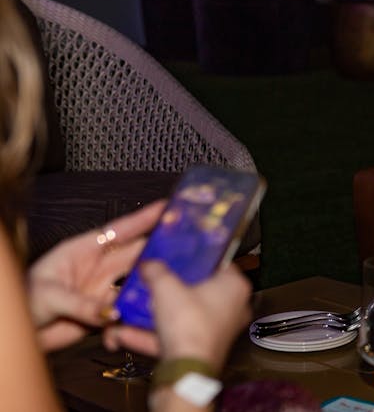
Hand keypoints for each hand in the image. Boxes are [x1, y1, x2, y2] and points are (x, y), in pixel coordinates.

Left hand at [27, 200, 164, 351]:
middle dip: (158, 250)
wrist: (13, 336)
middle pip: (135, 255)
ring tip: (168, 286)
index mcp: (83, 251)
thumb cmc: (20, 303)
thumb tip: (113, 312)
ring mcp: (101, 290)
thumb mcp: (49, 295)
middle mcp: (97, 268)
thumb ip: (82, 304)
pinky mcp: (102, 314)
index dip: (145, 218)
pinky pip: (126, 312)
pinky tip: (140, 318)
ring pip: (135, 283)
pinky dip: (134, 316)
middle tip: (185, 248)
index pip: (120, 230)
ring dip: (149, 286)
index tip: (168, 208)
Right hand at [105, 261, 250, 370]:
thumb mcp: (166, 287)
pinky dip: (153, 334)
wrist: (185, 368)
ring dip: (157, 313)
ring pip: (185, 316)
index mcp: (235, 287)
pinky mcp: (202, 349)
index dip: (198, 258)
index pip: (219, 264)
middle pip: (199, 291)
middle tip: (157, 280)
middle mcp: (233, 308)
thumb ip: (156, 271)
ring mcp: (218, 331)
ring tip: (137, 305)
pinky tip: (126, 332)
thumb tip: (149, 263)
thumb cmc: (189, 325)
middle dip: (172, 289)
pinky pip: (176, 336)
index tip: (181, 256)